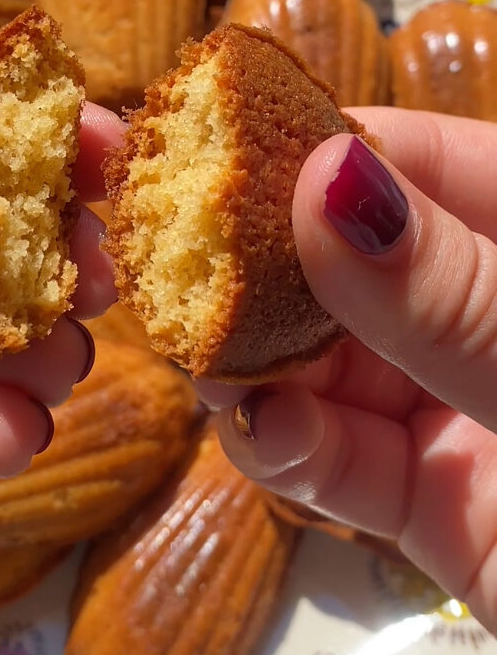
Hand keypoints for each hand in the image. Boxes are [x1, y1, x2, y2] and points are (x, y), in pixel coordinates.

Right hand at [204, 108, 496, 634]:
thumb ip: (458, 296)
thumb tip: (331, 177)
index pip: (438, 162)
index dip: (331, 149)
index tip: (220, 155)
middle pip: (367, 265)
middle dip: (276, 272)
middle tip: (185, 273)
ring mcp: (469, 409)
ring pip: (339, 365)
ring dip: (268, 368)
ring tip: (215, 370)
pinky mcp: (438, 506)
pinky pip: (344, 462)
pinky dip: (293, 450)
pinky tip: (263, 438)